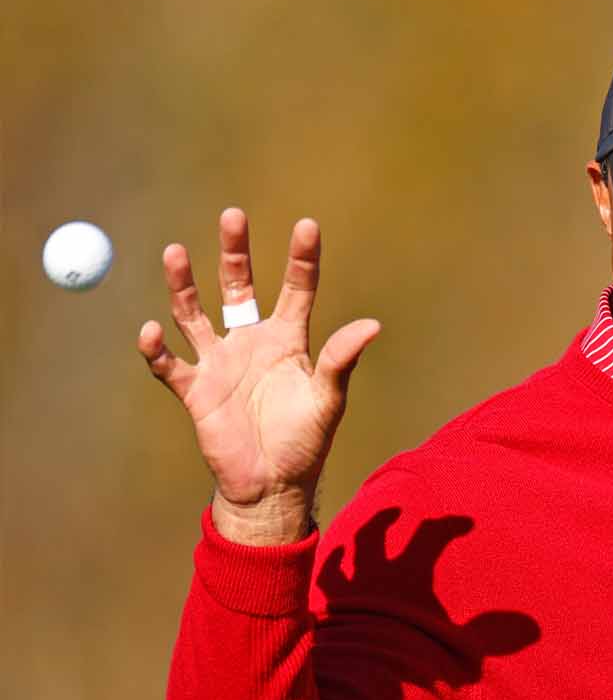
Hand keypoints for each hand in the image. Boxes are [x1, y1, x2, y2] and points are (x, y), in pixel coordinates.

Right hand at [137, 208, 379, 544]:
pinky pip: (168, 363)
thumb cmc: (305, 440)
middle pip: (238, 287)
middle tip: (232, 216)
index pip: (296, 289)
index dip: (301, 258)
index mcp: (288, 340)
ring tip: (175, 252)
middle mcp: (251, 342)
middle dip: (234, 253)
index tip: (307, 224)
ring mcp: (219, 363)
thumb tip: (372, 325)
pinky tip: (153, 331)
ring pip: (194, 313)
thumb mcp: (329, 399)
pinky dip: (156, 348)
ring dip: (183, 285)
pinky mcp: (195, 389)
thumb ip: (341, 359)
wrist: (273, 484)